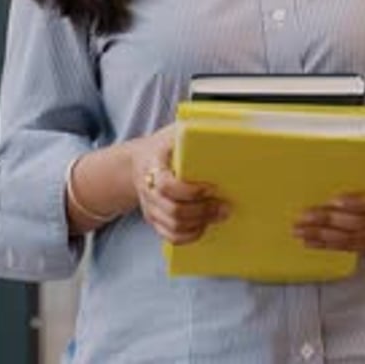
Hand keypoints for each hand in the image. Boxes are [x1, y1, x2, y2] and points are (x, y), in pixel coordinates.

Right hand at [130, 123, 230, 244]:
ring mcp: (150, 207)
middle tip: (225, 206)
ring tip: (219, 215)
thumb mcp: (173, 133)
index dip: (190, 191)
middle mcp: (148, 190)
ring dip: (199, 224)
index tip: (212, 187)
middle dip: (202, 211)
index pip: (166, 186)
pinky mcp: (154, 220)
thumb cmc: (163, 145)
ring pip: (173, 227)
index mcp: (152, 165)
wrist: (140, 161)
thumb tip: (221, 127)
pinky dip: (189, 236)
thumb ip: (189, 132)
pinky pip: (170, 236)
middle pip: (173, 210)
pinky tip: (204, 226)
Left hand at [292, 164, 364, 253]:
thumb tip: (351, 134)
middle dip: (327, 220)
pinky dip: (327, 246)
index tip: (332, 200)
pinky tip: (310, 242)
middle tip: (304, 216)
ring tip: (300, 231)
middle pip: (356, 221)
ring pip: (350, 238)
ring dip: (322, 236)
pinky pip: (349, 248)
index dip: (353, 202)